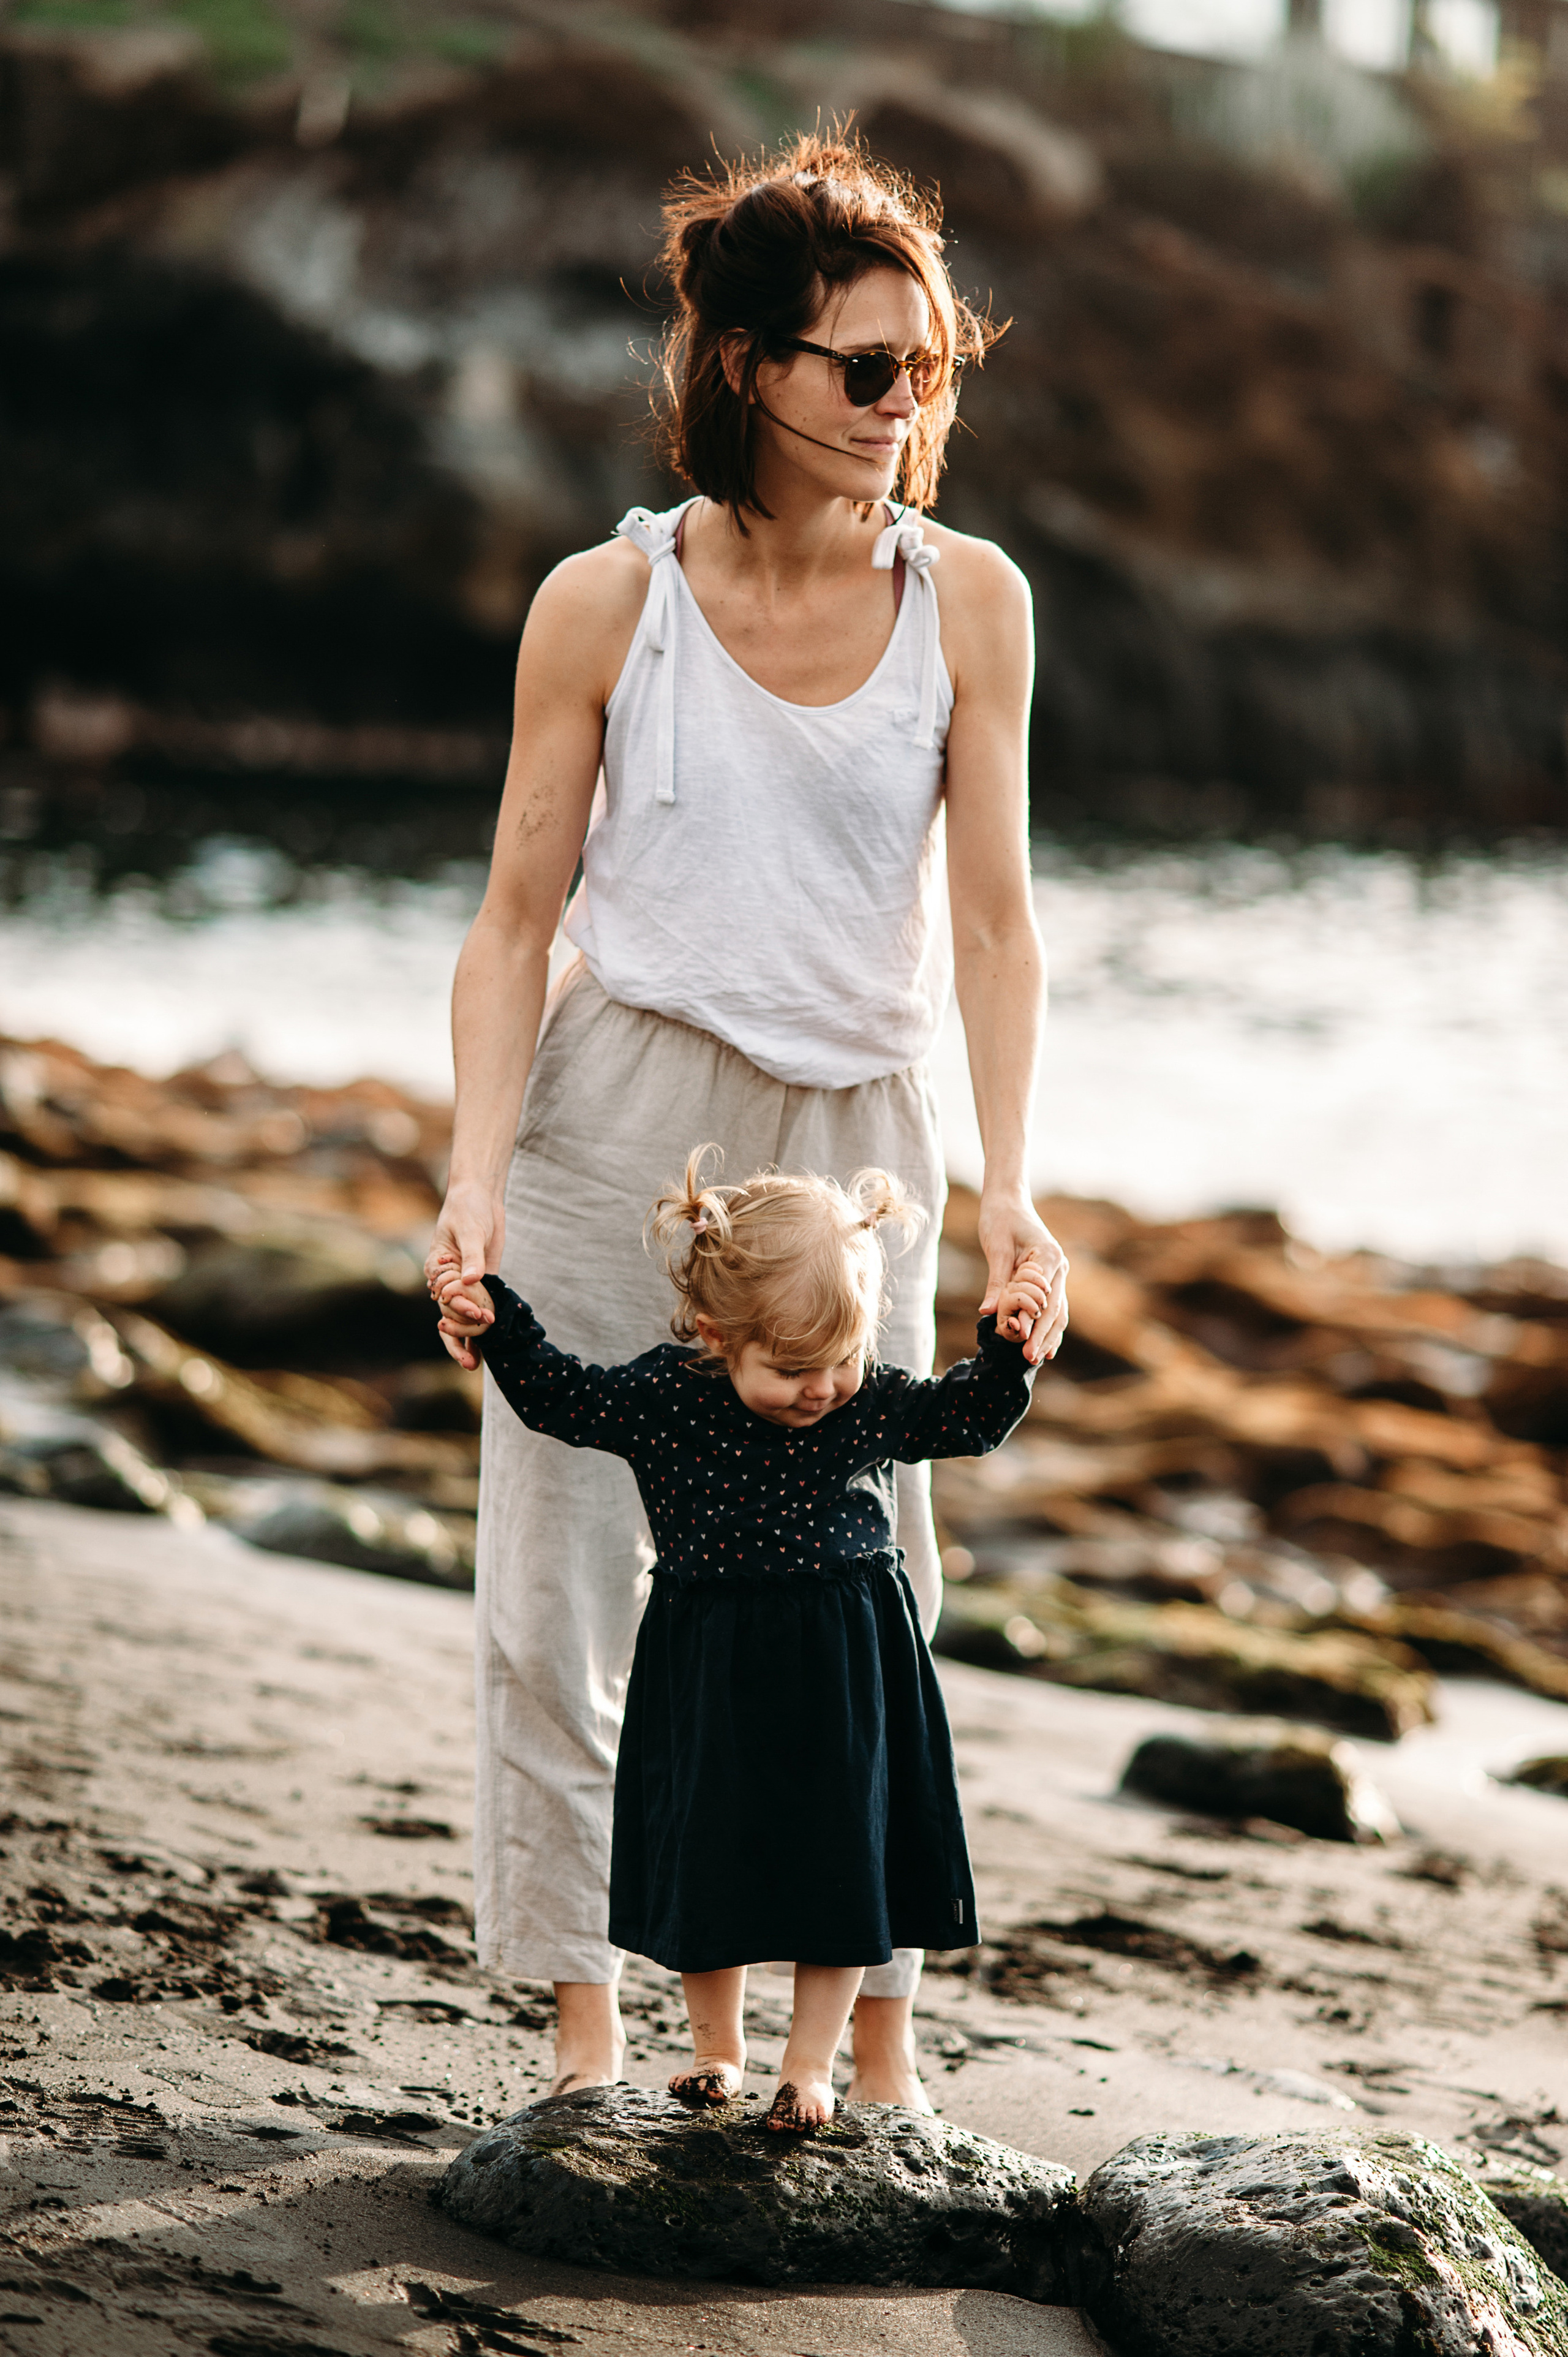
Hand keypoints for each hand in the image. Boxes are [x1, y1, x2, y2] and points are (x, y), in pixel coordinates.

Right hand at [425, 1180, 502, 1371]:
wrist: (481, 1198)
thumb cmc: (468, 1209)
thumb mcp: (470, 1230)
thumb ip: (472, 1256)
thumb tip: (473, 1279)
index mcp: (438, 1269)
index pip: (445, 1298)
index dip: (460, 1311)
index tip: (480, 1315)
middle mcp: (448, 1281)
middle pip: (449, 1316)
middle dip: (458, 1340)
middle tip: (470, 1362)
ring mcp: (465, 1285)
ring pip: (462, 1319)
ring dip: (468, 1340)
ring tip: (475, 1365)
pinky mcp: (482, 1283)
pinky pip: (480, 1309)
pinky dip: (481, 1329)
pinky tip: (487, 1350)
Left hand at [976, 1190, 1067, 1364]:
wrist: (1008, 1201)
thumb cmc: (1000, 1220)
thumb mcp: (995, 1248)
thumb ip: (996, 1281)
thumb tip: (987, 1312)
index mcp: (1048, 1256)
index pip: (1043, 1295)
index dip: (1035, 1321)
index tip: (1023, 1341)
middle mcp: (1059, 1266)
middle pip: (1055, 1308)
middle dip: (1043, 1335)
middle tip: (1029, 1358)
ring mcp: (1057, 1273)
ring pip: (1058, 1311)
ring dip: (1049, 1336)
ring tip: (1037, 1359)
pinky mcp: (1050, 1279)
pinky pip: (1054, 1307)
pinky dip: (1050, 1328)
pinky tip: (1046, 1349)